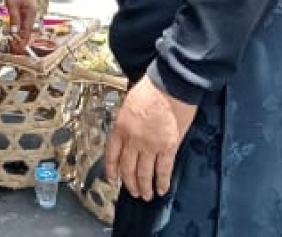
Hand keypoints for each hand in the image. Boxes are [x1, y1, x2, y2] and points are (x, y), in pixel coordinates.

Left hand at [3, 0, 37, 45]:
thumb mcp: (11, 5)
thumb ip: (14, 19)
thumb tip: (15, 32)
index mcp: (31, 12)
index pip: (27, 30)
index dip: (23, 40)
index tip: (19, 49)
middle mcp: (33, 12)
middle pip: (28, 29)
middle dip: (22, 39)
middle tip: (15, 48)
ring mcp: (31, 9)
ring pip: (26, 25)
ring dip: (20, 33)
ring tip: (15, 42)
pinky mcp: (27, 7)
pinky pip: (24, 19)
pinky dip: (20, 26)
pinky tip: (16, 31)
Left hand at [104, 75, 196, 201]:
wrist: (170, 85)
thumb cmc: (151, 89)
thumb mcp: (129, 104)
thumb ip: (127, 123)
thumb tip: (130, 136)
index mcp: (120, 127)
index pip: (112, 155)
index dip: (112, 170)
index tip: (113, 180)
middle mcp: (132, 140)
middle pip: (127, 168)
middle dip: (130, 183)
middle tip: (133, 191)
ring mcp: (150, 145)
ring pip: (144, 173)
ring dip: (144, 187)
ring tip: (146, 196)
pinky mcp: (168, 147)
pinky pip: (163, 170)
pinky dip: (162, 182)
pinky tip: (162, 189)